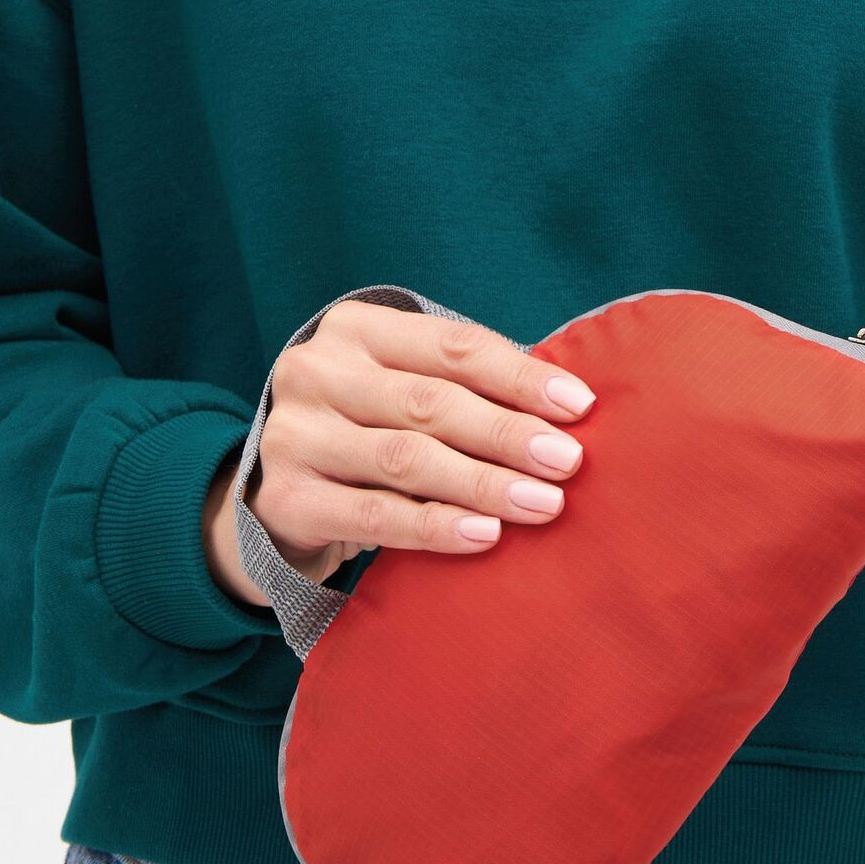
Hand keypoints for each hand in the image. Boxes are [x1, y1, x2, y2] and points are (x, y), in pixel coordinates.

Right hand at [202, 299, 597, 606]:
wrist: (283, 488)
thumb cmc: (372, 426)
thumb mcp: (406, 386)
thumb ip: (468, 387)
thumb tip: (570, 409)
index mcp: (355, 328)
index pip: (453, 346)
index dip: (521, 375)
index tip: (581, 406)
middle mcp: (316, 371)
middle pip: (431, 402)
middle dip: (509, 432)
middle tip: (569, 462)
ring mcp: (294, 435)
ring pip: (406, 458)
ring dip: (484, 483)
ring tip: (542, 503)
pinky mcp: (286, 499)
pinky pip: (375, 515)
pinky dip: (436, 525)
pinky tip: (485, 535)